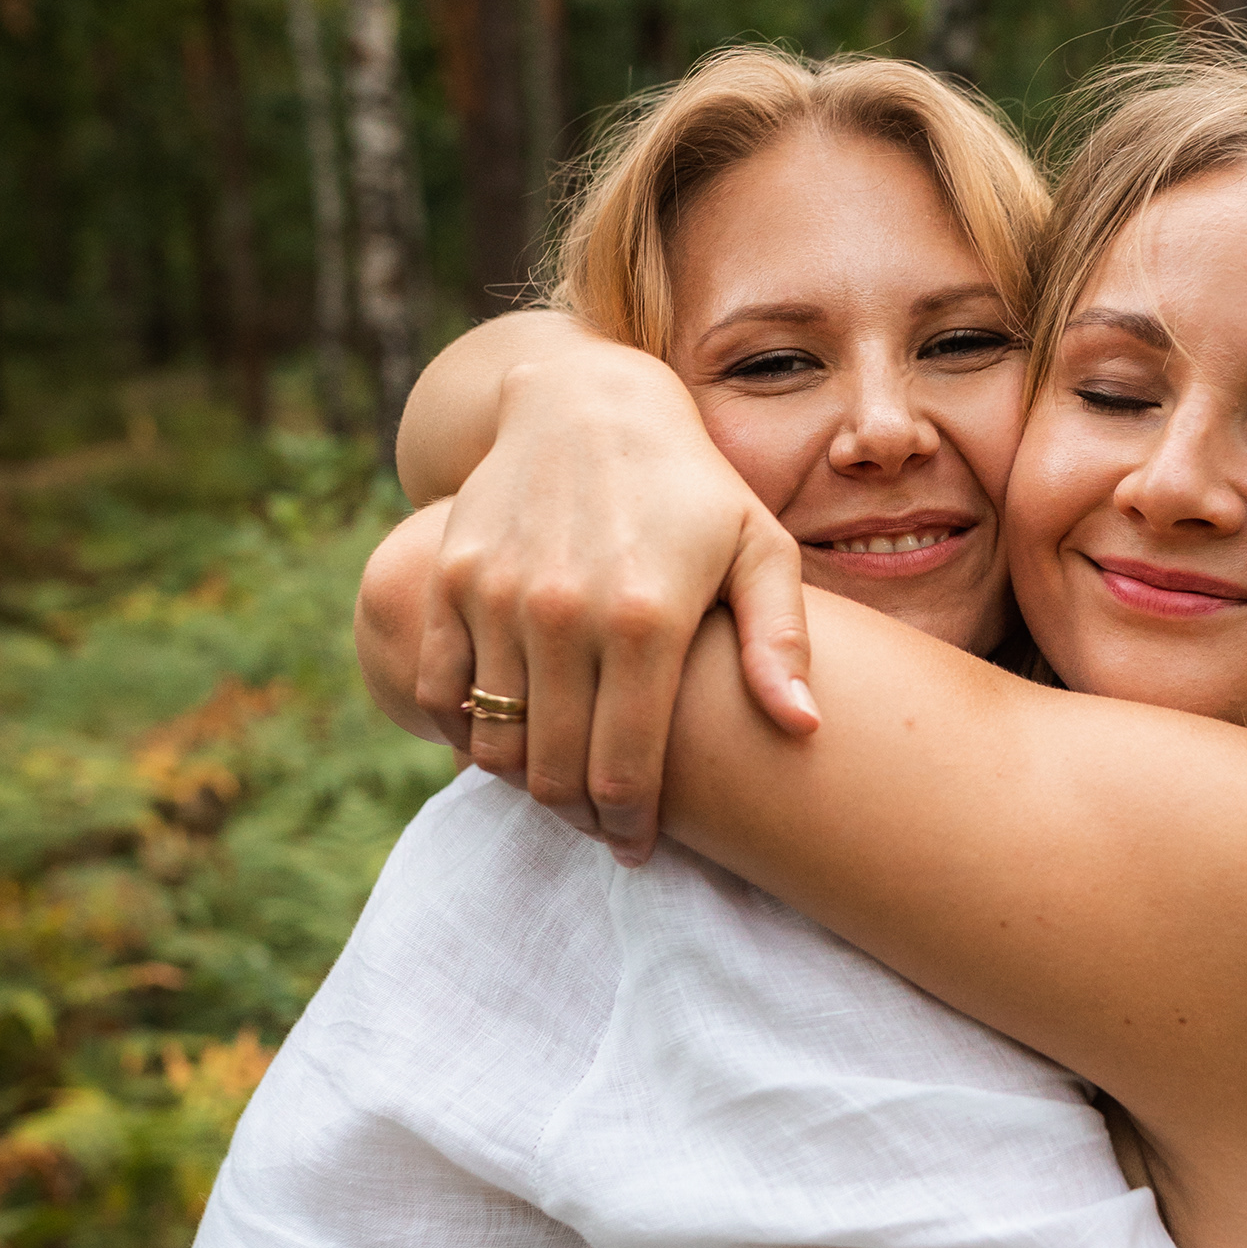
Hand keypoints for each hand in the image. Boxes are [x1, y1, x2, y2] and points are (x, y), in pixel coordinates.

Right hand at [411, 342, 816, 859]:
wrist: (589, 401)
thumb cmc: (692, 485)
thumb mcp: (760, 547)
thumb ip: (781, 642)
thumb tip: (804, 728)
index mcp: (647, 621)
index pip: (626, 770)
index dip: (630, 826)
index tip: (637, 845)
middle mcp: (564, 614)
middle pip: (556, 771)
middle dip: (580, 817)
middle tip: (601, 827)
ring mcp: (498, 597)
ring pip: (496, 741)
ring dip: (524, 781)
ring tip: (558, 785)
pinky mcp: (451, 579)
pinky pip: (441, 691)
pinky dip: (465, 730)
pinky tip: (504, 738)